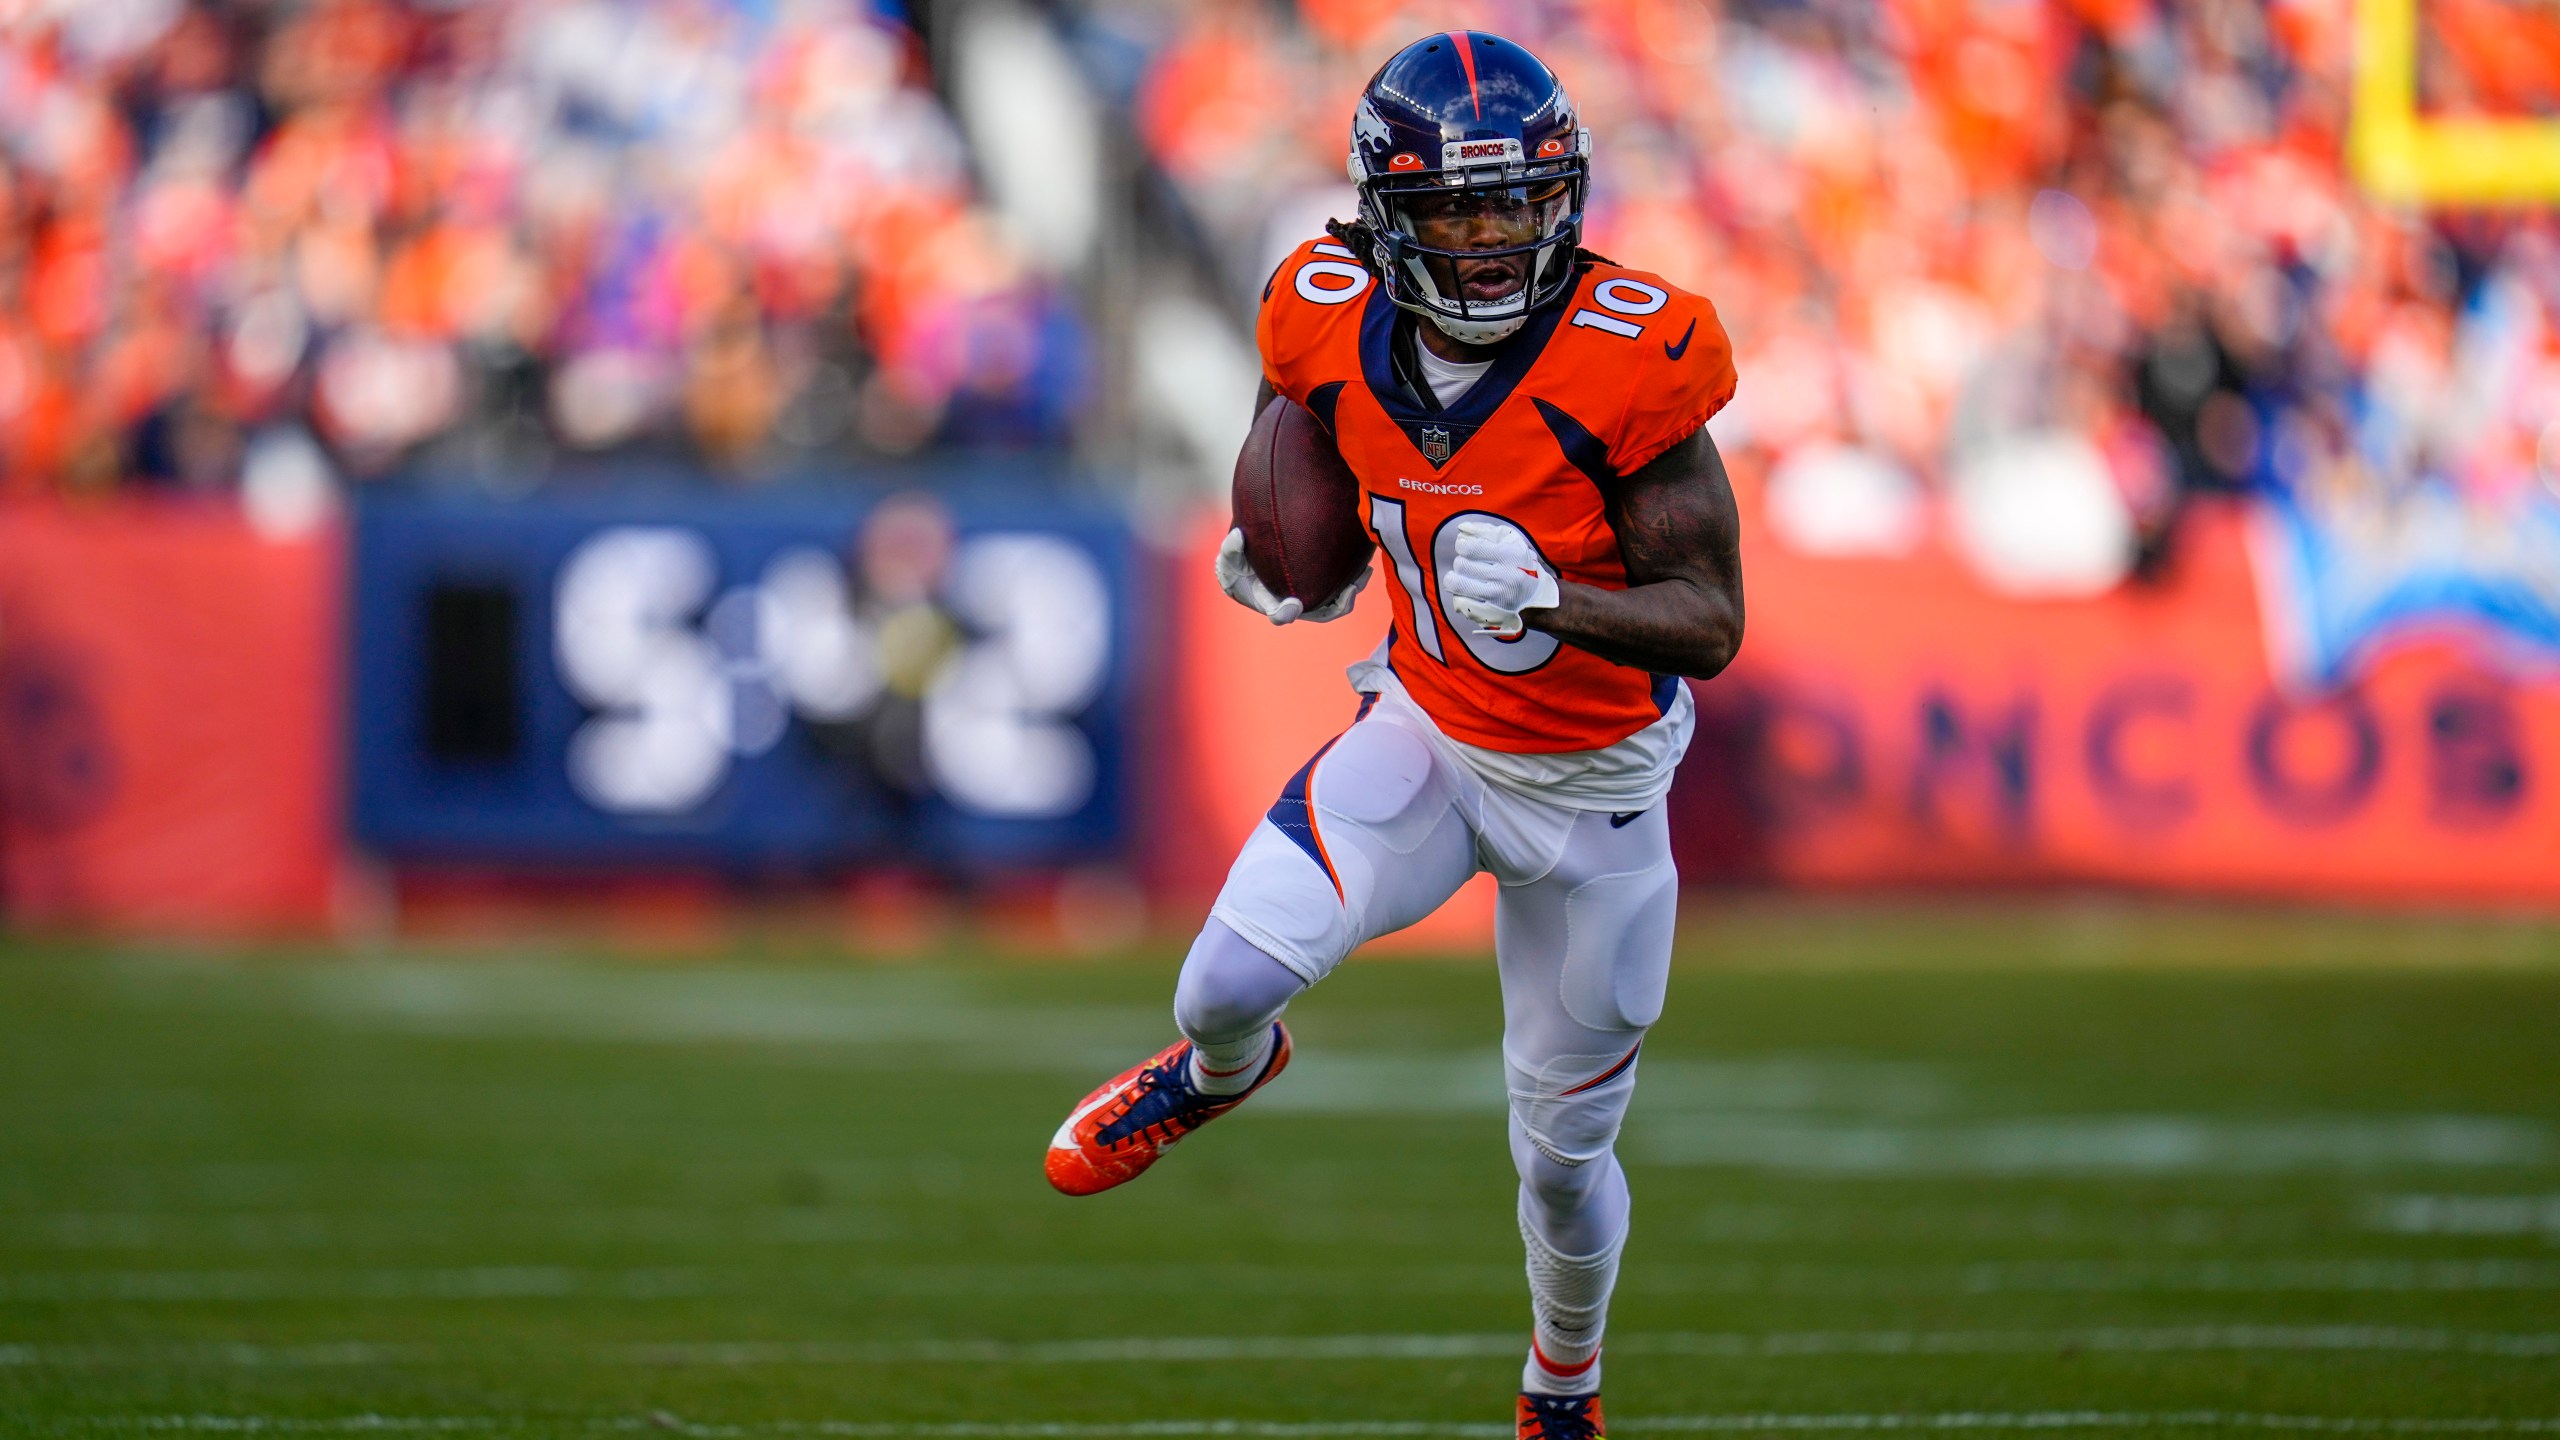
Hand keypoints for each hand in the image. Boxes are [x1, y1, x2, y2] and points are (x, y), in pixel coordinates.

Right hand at [1216, 528, 1368, 624]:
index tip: (1293, 605)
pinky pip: (1342, 589)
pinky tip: (1364, 562)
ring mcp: (1310, 598)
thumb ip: (1231, 550)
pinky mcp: (1322, 588)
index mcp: (1270, 603)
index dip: (1285, 613)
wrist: (1254, 559)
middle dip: (1338, 605)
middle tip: (1351, 590)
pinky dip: (1353, 579)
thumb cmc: (1239, 563)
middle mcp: (1294, 606)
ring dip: (1352, 593)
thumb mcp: (1229, 557)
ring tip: (1365, 573)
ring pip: (1336, 604)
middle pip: (1320, 614)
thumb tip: (1237, 536)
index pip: (1279, 614)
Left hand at [1442, 519, 1559, 636]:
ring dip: (1455, 579)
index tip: (1465, 548)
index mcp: (1510, 556)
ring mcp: (1497, 597)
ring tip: (1462, 577)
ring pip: (1457, 584)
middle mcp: (1505, 577)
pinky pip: (1459, 602)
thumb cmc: (1521, 567)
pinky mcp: (1490, 614)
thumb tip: (1462, 528)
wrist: (1537, 600)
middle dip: (1461, 562)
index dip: (1462, 546)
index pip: (1471, 548)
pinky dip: (1459, 595)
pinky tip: (1468, 592)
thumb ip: (1487, 532)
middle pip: (1461, 565)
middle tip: (1467, 564)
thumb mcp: (1512, 544)